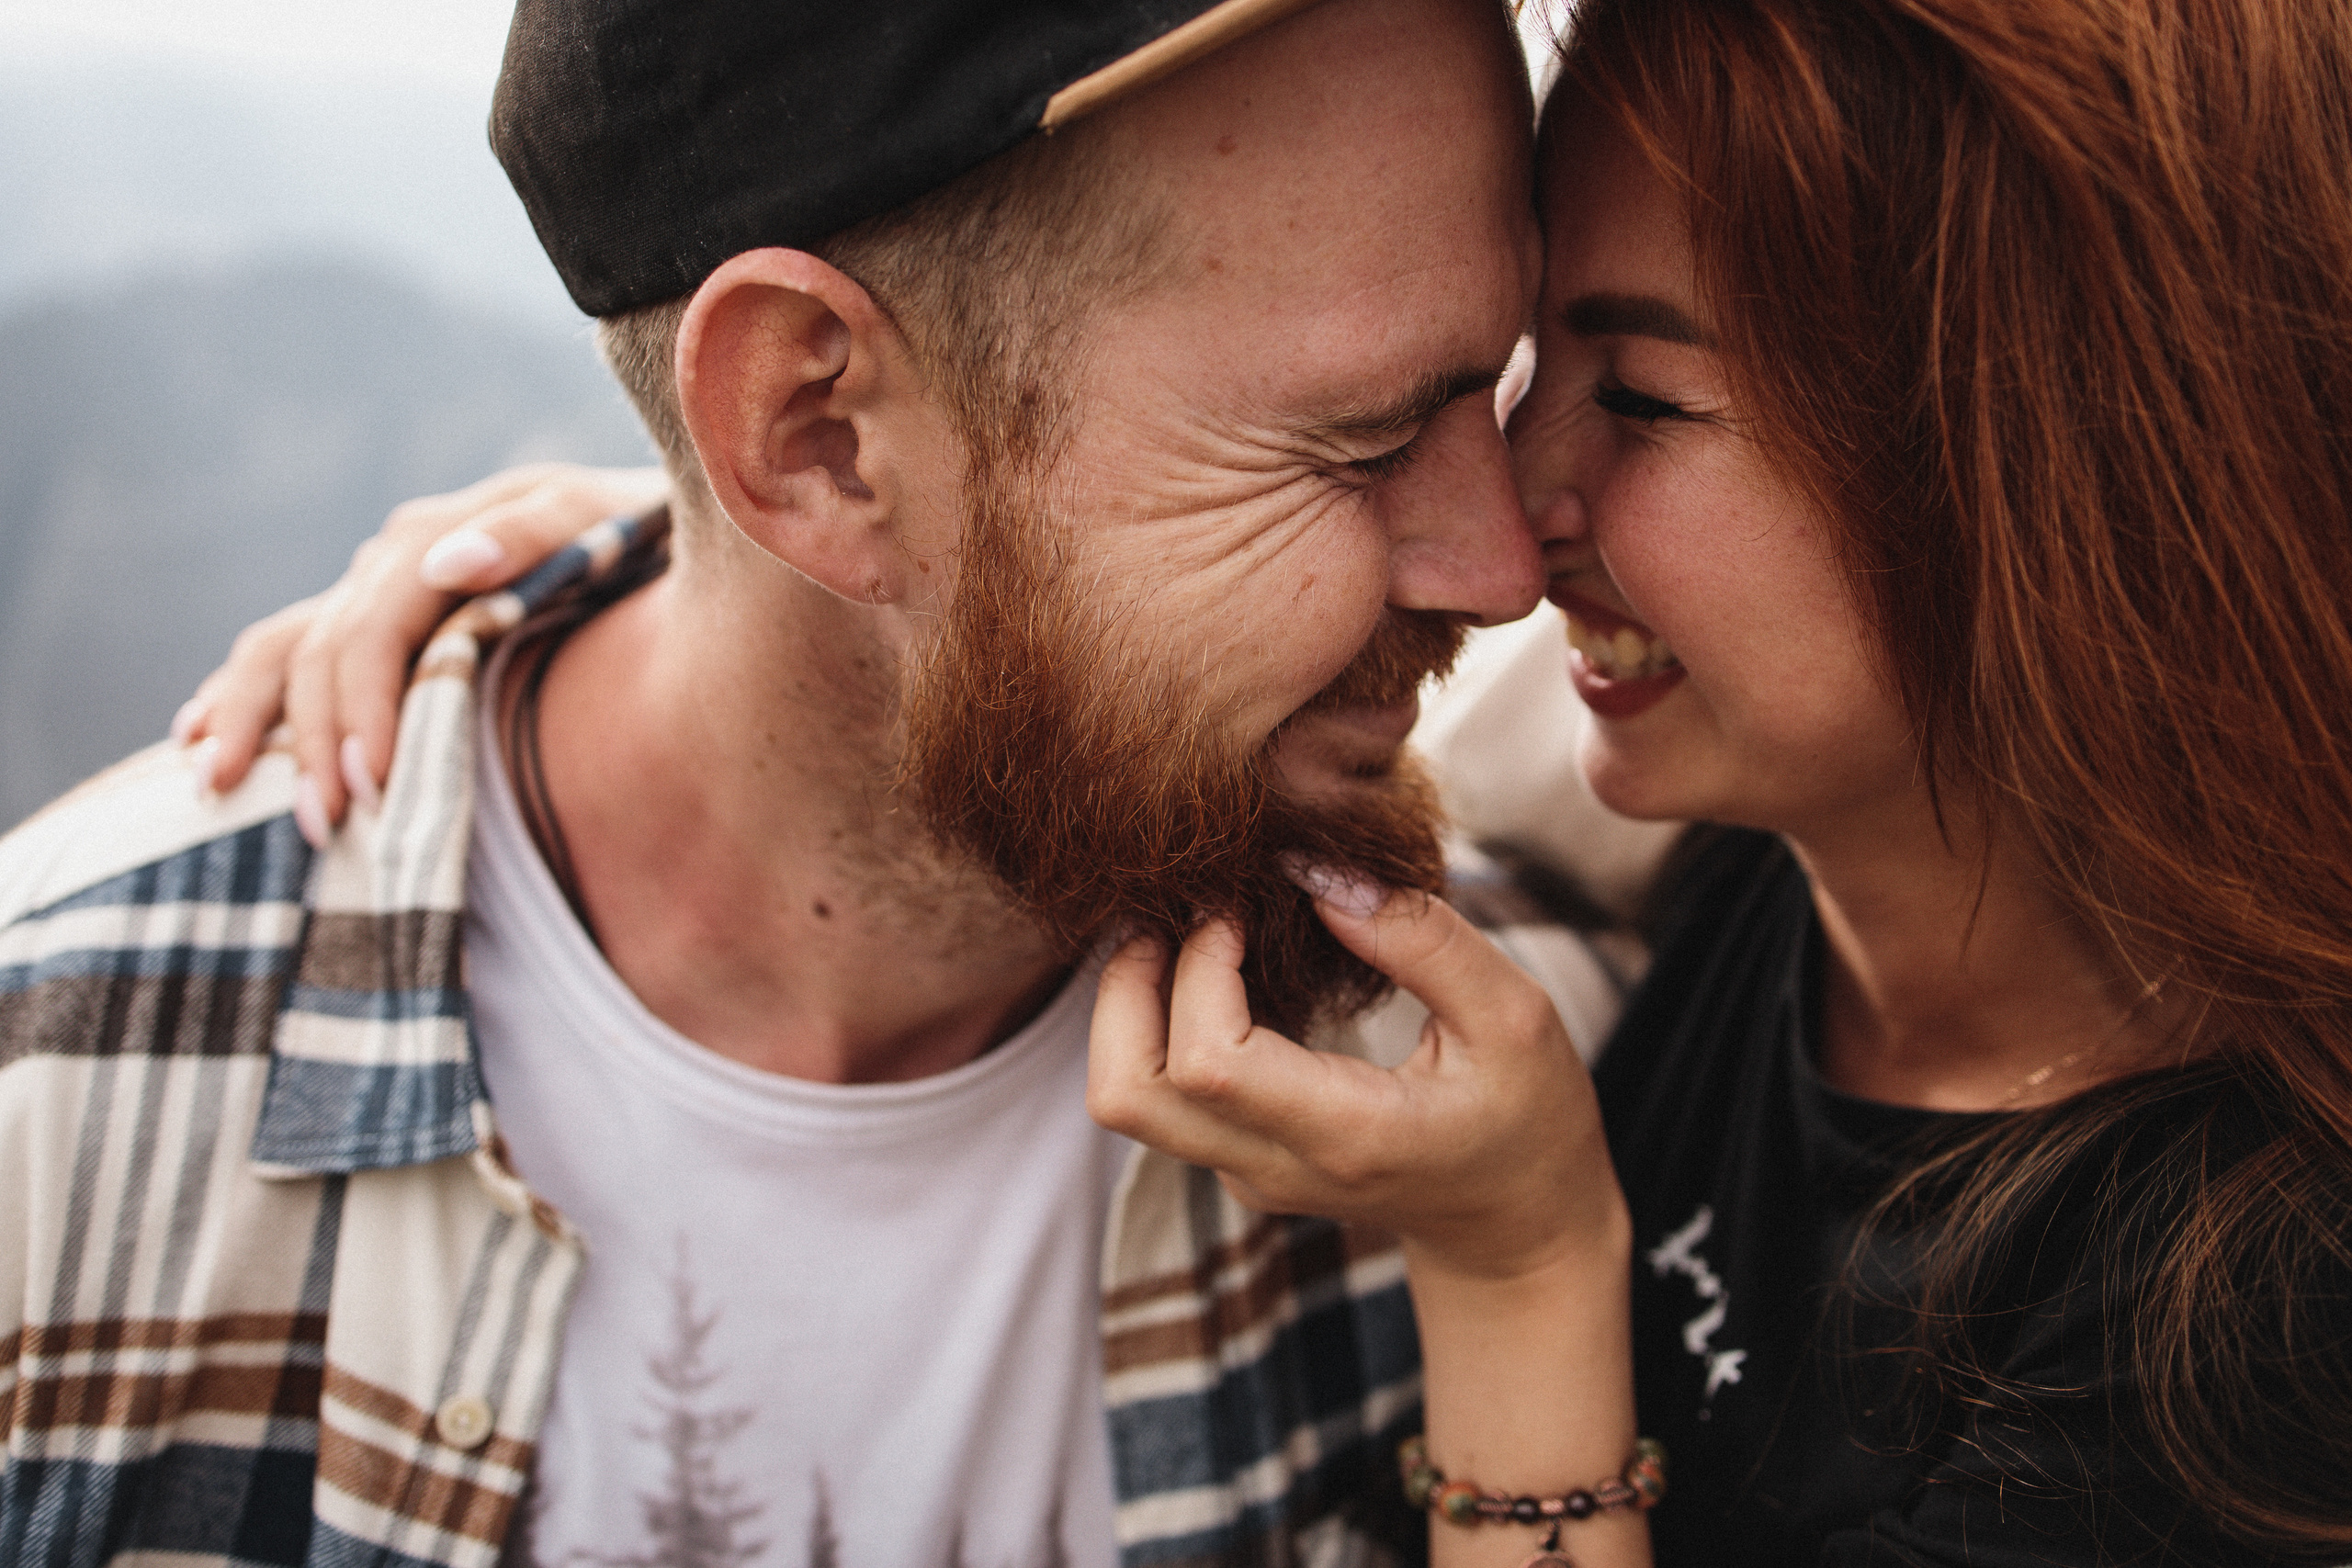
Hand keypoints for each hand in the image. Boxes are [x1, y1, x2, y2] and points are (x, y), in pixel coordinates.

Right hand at [173, 463, 667, 838]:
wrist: (656, 533)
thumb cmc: (637, 538)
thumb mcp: (602, 523)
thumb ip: (535, 537)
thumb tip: (451, 564)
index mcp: (438, 538)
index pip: (373, 629)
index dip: (365, 706)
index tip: (372, 783)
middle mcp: (393, 562)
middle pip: (320, 650)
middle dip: (311, 740)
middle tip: (320, 824)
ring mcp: (377, 591)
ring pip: (282, 649)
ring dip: (245, 717)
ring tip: (212, 788)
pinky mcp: (379, 622)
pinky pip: (287, 654)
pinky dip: (240, 697)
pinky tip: (201, 742)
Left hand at [1087, 874, 1623, 1285]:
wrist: (1514, 1230)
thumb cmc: (1528, 1119)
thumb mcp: (1515, 1016)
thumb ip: (1423, 942)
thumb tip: (1317, 871)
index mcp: (1342, 1135)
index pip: (1205, 1061)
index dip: (1197, 966)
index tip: (1242, 904)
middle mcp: (1270, 1166)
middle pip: (1123, 1090)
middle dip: (1127, 983)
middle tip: (1189, 910)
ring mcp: (1242, 1171)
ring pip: (1123, 1094)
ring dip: (1132, 1000)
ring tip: (1200, 929)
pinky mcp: (1233, 1158)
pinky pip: (1158, 1089)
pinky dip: (1161, 1020)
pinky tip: (1226, 967)